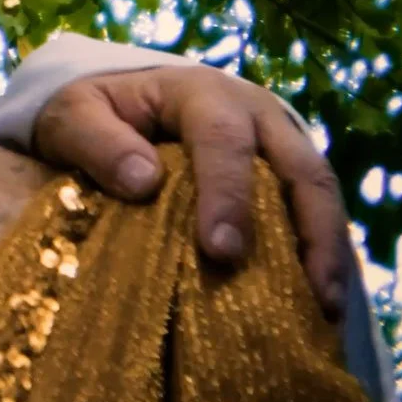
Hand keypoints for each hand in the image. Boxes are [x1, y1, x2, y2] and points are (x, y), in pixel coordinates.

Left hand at [30, 64, 349, 320]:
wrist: (109, 101)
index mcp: (200, 93)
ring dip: (329, 247)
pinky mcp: (283, 170)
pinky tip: (321, 301)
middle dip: (310, 229)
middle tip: (308, 294)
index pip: (223, 138)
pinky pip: (315, 209)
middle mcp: (253, 112)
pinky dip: (322, 252)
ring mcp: (276, 140)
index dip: (227, 193)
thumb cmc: (90, 111)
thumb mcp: (72, 115)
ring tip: (328, 308)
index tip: (220, 250)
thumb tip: (144, 181)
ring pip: (319, 189)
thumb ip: (97, 143)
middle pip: (298, 166)